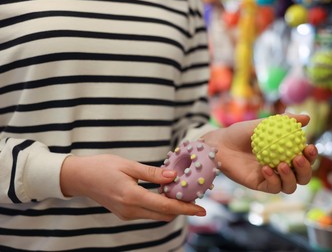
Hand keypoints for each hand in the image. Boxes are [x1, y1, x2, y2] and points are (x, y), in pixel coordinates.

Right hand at [60, 154, 205, 220]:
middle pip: (164, 215)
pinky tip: (164, 193)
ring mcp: (127, 214)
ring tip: (181, 193)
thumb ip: (152, 173)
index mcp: (132, 197)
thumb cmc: (102, 166)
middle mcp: (130, 210)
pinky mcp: (125, 213)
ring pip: (157, 216)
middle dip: (181, 209)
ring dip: (170, 208)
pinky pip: (148, 213)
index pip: (166, 207)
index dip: (186, 209)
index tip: (202, 210)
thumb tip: (174, 176)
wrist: (79, 177)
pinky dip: (159, 206)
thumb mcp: (128, 165)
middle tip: (194, 197)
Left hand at [202, 114, 316, 193]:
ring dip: (291, 177)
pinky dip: (273, 180)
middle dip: (306, 169)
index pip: (305, 159)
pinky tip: (266, 168)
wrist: (220, 144)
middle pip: (302, 177)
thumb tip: (307, 118)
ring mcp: (270, 178)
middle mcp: (280, 168)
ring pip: (290, 187)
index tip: (309, 146)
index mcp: (285, 154)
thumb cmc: (240, 133)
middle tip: (298, 157)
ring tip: (282, 163)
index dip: (311, 156)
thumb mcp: (263, 124)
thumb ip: (284, 121)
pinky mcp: (259, 185)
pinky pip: (272, 188)